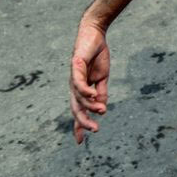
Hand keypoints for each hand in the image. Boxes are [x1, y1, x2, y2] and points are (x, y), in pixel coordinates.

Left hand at [69, 21, 110, 143]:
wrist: (94, 34)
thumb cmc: (97, 55)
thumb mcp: (102, 77)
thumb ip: (101, 92)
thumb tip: (101, 108)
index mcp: (81, 89)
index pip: (78, 110)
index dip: (78, 126)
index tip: (80, 142)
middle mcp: (75, 86)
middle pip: (76, 108)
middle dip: (83, 121)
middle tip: (95, 130)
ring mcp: (74, 77)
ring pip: (78, 98)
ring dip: (90, 106)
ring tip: (101, 111)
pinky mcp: (75, 66)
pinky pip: (78, 82)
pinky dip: (85, 91)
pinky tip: (92, 95)